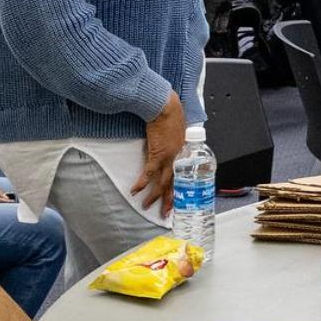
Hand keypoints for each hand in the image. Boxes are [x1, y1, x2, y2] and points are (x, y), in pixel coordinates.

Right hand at [132, 92, 184, 216]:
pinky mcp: (157, 154)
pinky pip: (149, 174)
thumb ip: (177, 143)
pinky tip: (134, 191)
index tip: (179, 199)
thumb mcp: (179, 132)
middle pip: (176, 184)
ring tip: (146, 206)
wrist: (164, 107)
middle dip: (170, 200)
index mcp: (186, 153)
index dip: (181, 189)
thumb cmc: (171, 115)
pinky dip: (142, 183)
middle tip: (166, 213)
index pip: (185, 176)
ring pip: (163, 183)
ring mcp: (169, 157)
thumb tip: (171, 148)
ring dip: (154, 196)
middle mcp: (180, 158)